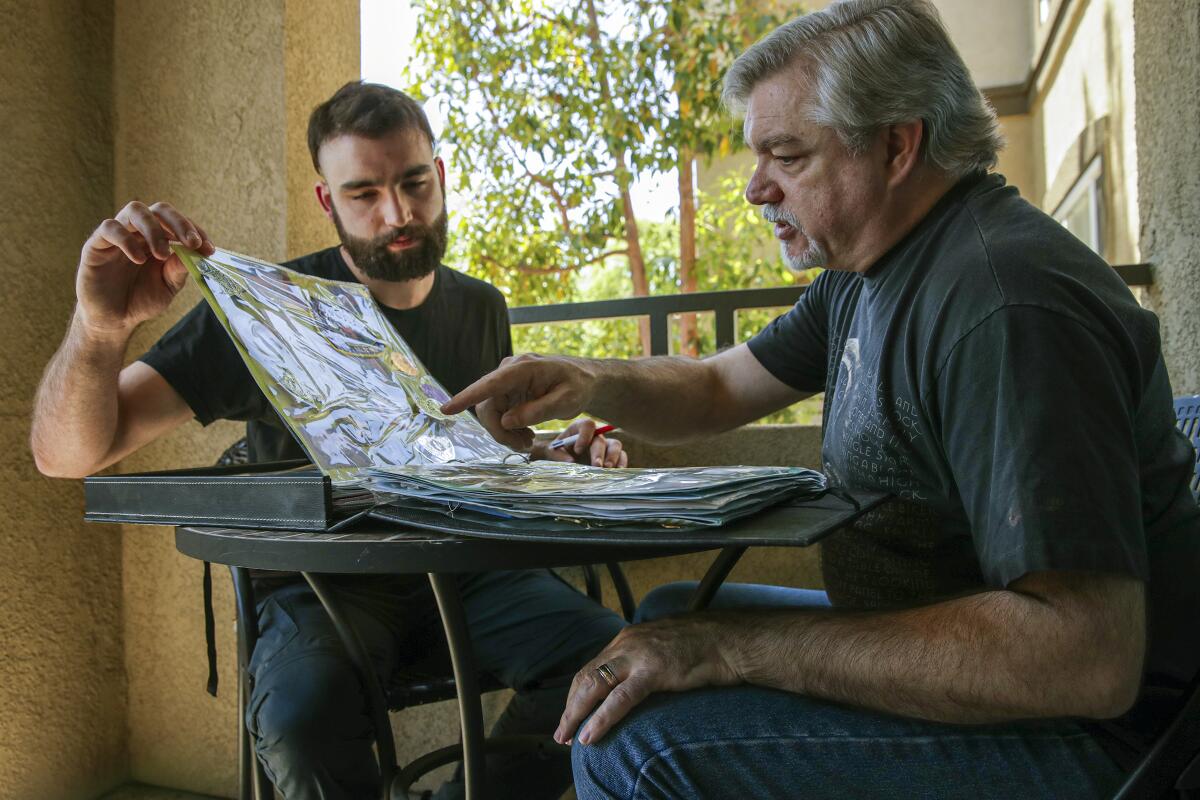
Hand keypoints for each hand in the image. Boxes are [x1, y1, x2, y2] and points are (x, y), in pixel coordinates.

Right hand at [75, 201, 214, 334]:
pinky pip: (109, 228)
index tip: (209, 249)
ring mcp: (118, 235)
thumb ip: (179, 269)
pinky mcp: (96, 244)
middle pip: (159, 209)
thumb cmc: (141, 300)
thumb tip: (194, 253)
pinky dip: (127, 240)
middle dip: (179, 223)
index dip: (195, 231)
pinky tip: (139, 259)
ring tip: (162, 254)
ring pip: (135, 210)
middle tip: (192, 243)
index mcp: (159, 239)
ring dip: (154, 229)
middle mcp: (139, 232)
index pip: (178, 223)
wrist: (114, 320)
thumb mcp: (167, 286)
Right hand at [442, 353, 596, 451]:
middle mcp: (509, 372)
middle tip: (524, 446)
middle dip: (500, 431)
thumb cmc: (578, 385)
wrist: (584, 380)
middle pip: (487, 407)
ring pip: (490, 414)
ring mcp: (506, 382)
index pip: (489, 384)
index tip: (446, 410)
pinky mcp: (507, 392)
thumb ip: (538, 411)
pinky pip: (498, 414)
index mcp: (523, 368)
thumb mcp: (566, 401)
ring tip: (528, 442)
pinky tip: (525, 434)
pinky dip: (508, 429)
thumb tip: (507, 421)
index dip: (466, 397)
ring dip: (505, 433)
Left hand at [534, 419, 628, 466]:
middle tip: (596, 466)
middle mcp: (595, 435)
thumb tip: (572, 461)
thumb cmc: (558, 452)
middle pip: (601, 439)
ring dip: (613, 457)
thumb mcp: (552, 452)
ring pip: (615, 445)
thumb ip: (558, 455)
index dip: (584, 436)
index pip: (587, 425)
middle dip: (599, 452)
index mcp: (579, 429)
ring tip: (607, 469)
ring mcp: (605, 444)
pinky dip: (621, 463)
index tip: (577, 450)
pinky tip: (618, 472)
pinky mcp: (612, 455)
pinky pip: (622, 455)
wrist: (563, 460)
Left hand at [554, 616, 738, 746]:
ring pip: (594, 686)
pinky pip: (619, 699)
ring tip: (569, 738)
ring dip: (576, 714)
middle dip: (571, 707)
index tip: (572, 714)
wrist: (731, 639)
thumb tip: (635, 682)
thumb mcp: (665, 648)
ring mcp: (638, 656)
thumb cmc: (704, 647)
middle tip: (562, 733)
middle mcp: (626, 644)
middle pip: (586, 677)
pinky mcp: (653, 671)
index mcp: (627, 639)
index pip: (592, 667)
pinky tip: (590, 736)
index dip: (578, 694)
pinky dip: (601, 719)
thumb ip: (645, 660)